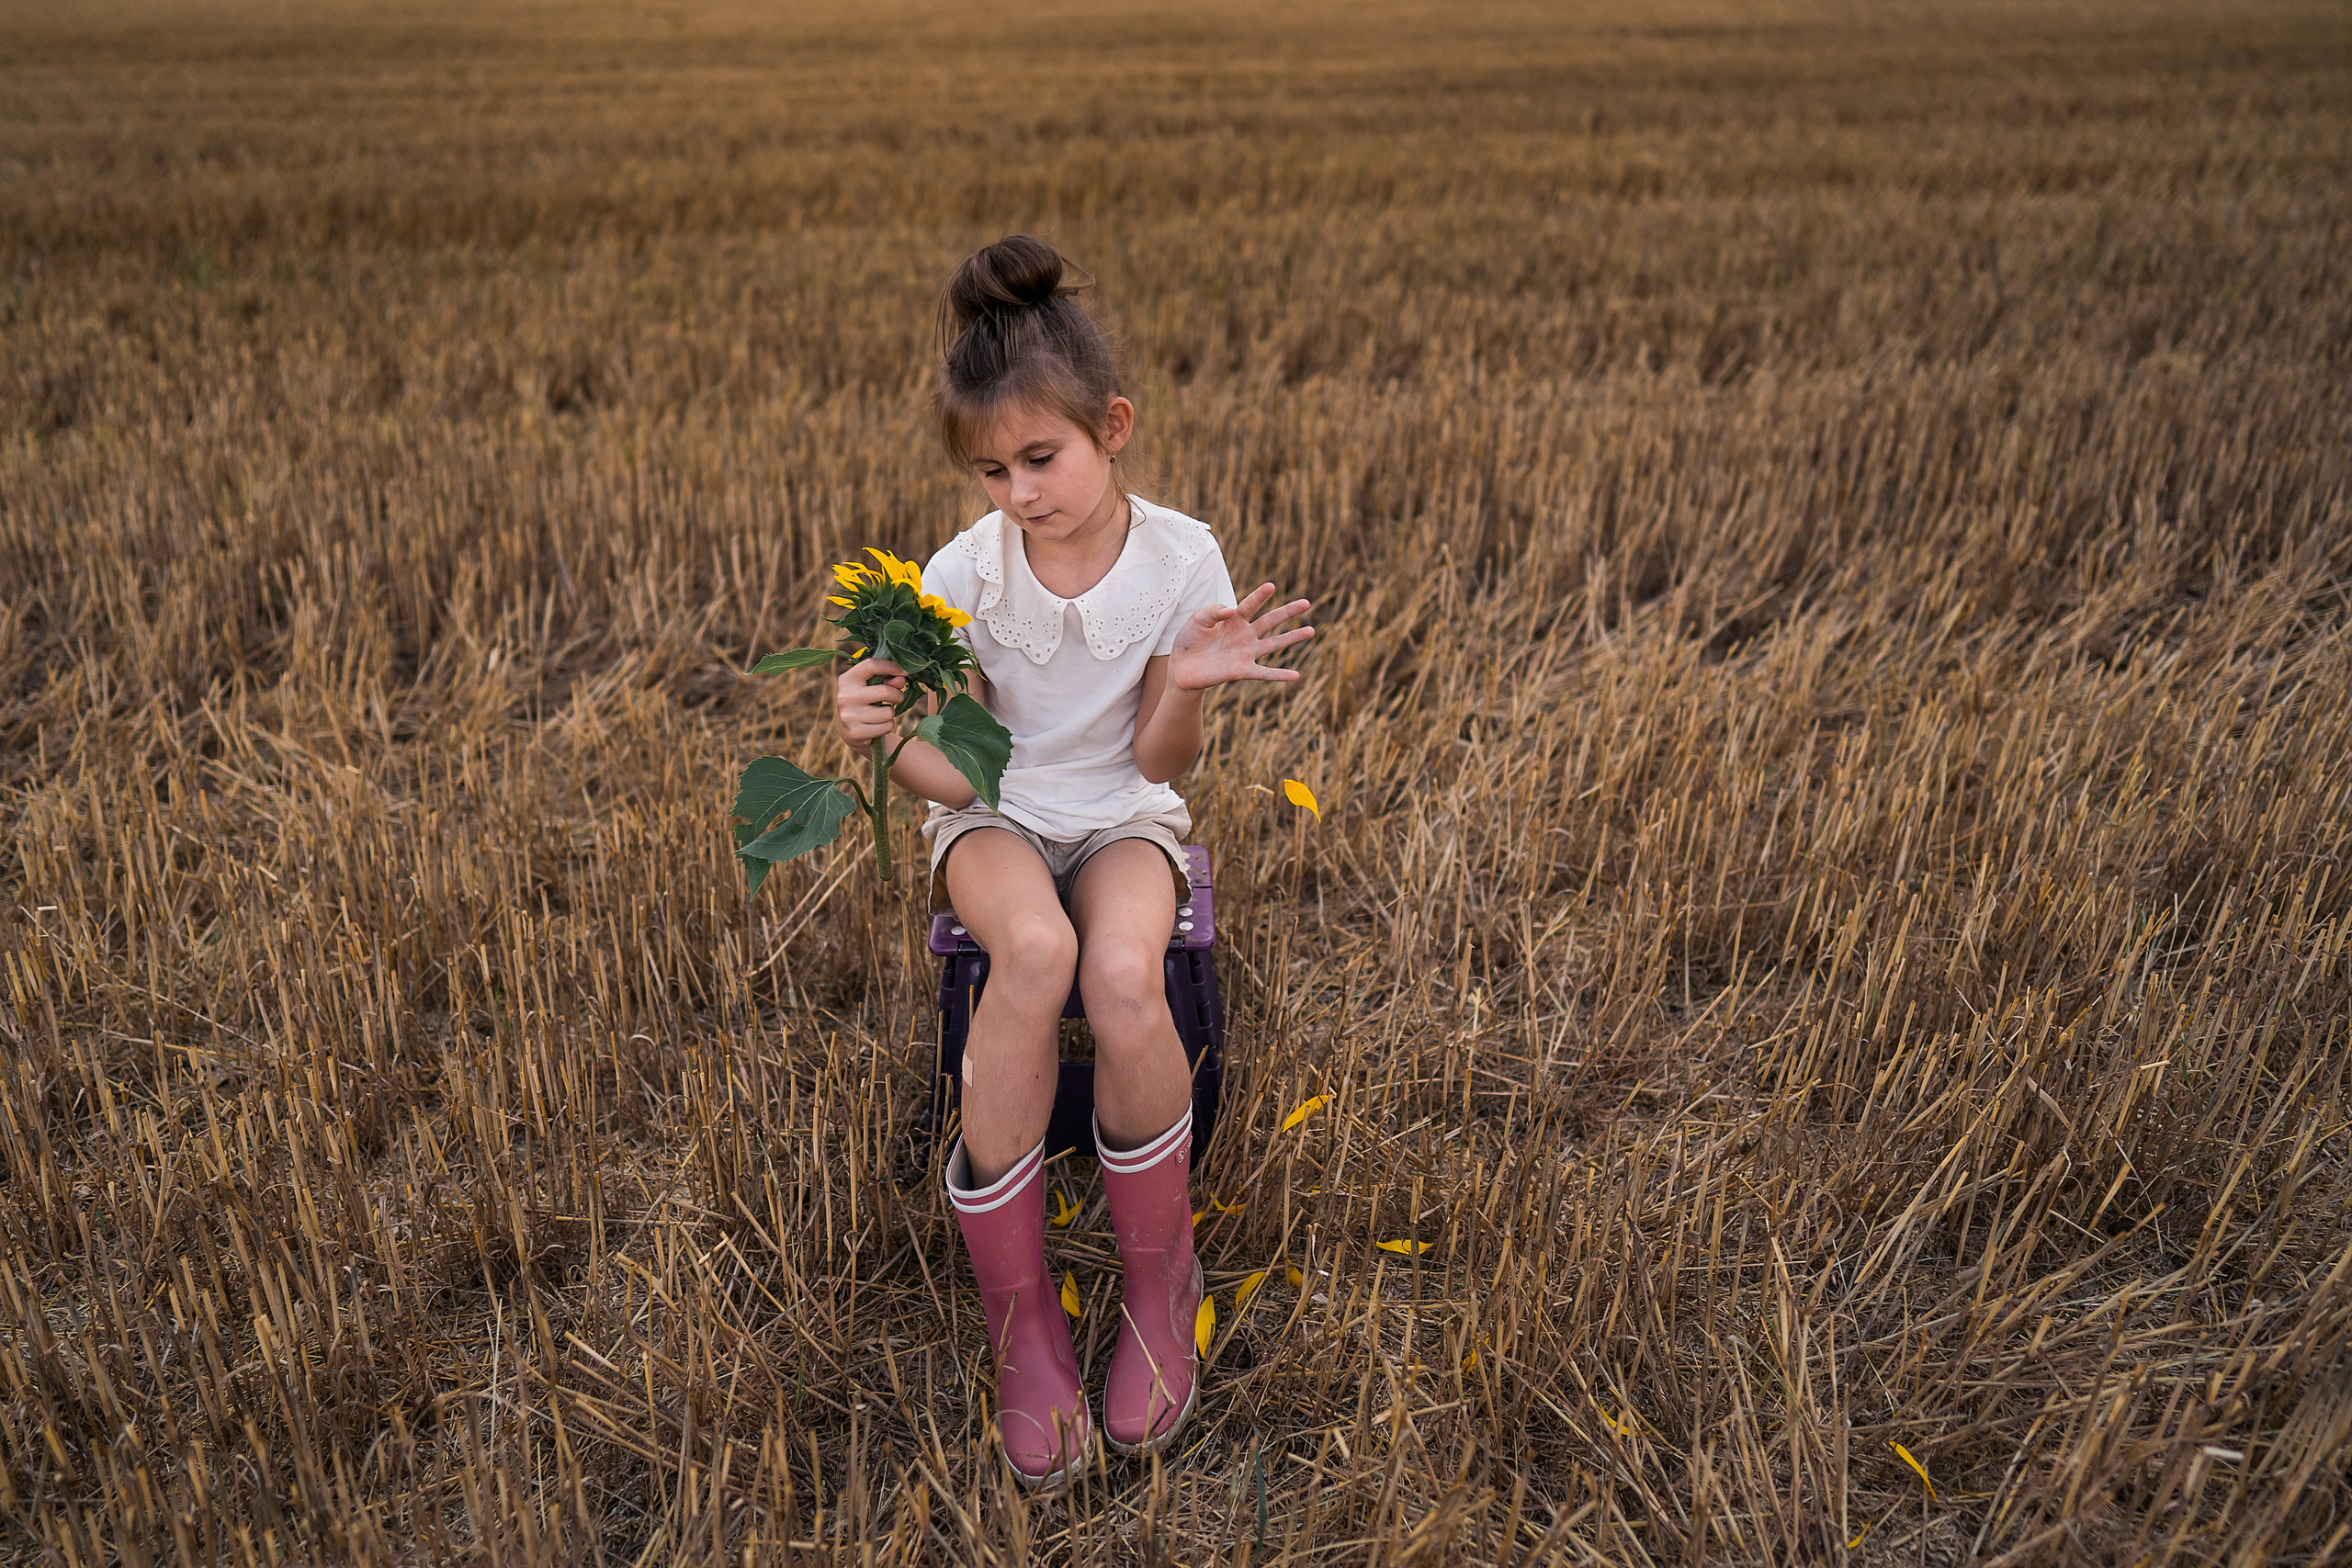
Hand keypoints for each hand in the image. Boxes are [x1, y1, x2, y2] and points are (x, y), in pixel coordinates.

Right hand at [834, 658, 906, 744]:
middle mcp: (845, 696)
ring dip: (891, 713)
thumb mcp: (872, 687)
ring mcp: (849, 716)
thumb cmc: (865, 702)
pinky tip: (879, 724)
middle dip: (897, 695)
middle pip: (884, 692)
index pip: (871, 665)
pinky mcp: (856, 733)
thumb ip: (887, 681)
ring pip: (888, 713)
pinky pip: (886, 727)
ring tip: (883, 713)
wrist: (849, 730)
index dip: (891, 667)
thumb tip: (902, 679)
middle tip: (897, 698)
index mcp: (847, 679)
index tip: (904, 672)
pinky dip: (888, 725)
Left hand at [1167, 583, 1314, 692]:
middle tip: (1306, 602)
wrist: (1182, 668)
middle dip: (1288, 612)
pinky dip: (1280, 675)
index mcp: (1233, 620)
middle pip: (1270, 620)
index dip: (1259, 596)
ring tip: (1311, 631)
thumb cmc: (1189, 640)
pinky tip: (1296, 676)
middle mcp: (1244, 634)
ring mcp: (1246, 653)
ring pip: (1274, 644)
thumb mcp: (1197, 620)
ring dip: (1293, 638)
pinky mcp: (1242, 671)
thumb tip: (1231, 611)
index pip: (1250, 605)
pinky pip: (1265, 673)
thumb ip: (1213, 612)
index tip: (1271, 586)